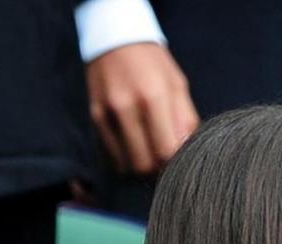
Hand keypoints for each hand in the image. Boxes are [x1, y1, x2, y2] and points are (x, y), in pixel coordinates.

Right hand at [85, 42, 199, 174]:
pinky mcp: (94, 116)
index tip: (179, 159)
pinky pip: (110, 153)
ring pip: (125, 163)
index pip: (165, 151)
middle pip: (143, 163)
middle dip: (157, 167)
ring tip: (149, 150)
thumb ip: (185, 120)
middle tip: (164, 158)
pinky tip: (133, 144)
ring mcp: (106, 112)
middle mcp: (126, 106)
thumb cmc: (154, 64)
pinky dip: (123, 156)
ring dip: (139, 164)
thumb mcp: (178, 85)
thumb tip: (187, 152)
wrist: (115, 37)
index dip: (174, 163)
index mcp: (153, 97)